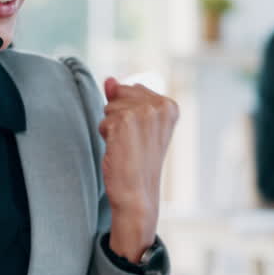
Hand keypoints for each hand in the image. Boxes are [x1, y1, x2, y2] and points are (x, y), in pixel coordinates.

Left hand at [98, 78, 178, 260]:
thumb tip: (110, 79)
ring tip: (127, 147)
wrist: (137, 195)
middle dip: (118, 116)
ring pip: (110, 106)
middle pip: (120, 93)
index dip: (128, 112)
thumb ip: (124, 98)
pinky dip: (106, 135)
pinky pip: (103, 119)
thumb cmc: (138, 164)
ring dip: (112, 127)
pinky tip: (120, 151)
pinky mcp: (125, 120)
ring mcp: (144, 112)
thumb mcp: (136, 125)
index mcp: (170, 105)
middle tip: (132, 142)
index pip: (133, 88)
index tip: (140, 136)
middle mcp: (160, 106)